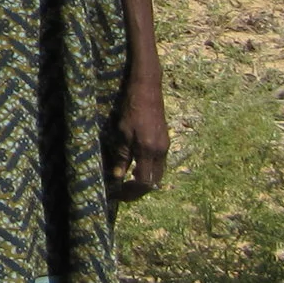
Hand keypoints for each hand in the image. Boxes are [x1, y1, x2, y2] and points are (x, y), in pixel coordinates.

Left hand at [107, 70, 168, 200]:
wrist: (147, 89)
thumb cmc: (131, 108)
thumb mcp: (122, 132)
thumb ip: (123, 156)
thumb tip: (118, 177)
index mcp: (149, 150)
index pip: (144, 182)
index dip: (132, 192)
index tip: (119, 193)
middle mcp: (161, 152)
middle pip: (154, 182)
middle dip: (139, 190)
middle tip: (122, 192)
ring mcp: (165, 147)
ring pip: (158, 173)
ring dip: (144, 181)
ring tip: (127, 182)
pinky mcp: (165, 141)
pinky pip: (159, 163)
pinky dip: (148, 170)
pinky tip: (135, 168)